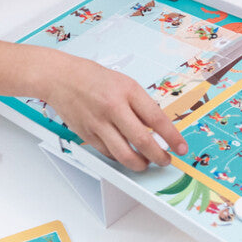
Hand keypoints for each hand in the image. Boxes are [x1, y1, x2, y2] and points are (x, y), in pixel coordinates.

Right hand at [42, 55, 187, 172]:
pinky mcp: (87, 135)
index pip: (156, 119)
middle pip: (142, 141)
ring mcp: (99, 123)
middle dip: (159, 156)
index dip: (172, 137)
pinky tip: (126, 155)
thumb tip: (158, 127)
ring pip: (124, 155)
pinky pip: (109, 154)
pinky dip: (121, 158)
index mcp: (127, 91)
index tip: (181, 147)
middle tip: (166, 160)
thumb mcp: (124, 82)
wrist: (60, 78)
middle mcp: (113, 107)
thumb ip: (140, 104)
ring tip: (147, 163)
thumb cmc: (92, 77)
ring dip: (140, 164)